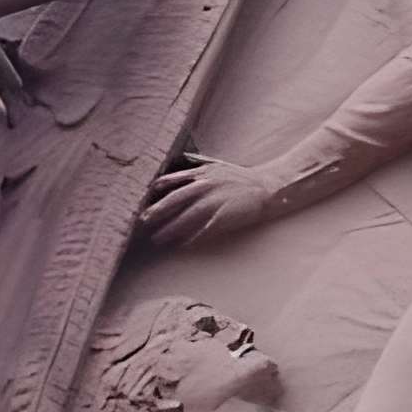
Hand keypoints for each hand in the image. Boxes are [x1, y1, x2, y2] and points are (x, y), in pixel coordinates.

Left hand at [141, 155, 280, 246]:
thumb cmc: (242, 178)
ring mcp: (215, 201)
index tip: (144, 200)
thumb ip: (196, 170)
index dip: (156, 192)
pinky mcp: (224, 215)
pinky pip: (204, 229)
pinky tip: (183, 245)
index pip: (172, 181)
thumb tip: (177, 172)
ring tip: (159, 238)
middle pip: (175, 200)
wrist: (267, 187)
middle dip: (157, 212)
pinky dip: (192, 238)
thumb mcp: (216, 167)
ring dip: (171, 229)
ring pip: (186, 217)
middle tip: (143, 222)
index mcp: (202, 173)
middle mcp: (205, 186)